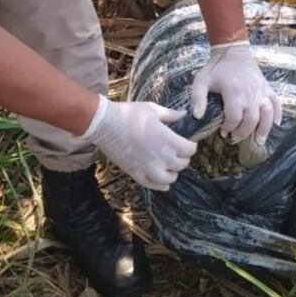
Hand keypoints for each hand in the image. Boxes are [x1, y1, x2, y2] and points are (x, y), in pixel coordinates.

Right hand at [80, 96, 196, 190]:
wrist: (105, 124)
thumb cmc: (129, 114)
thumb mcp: (153, 110)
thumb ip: (171, 115)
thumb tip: (184, 114)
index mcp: (169, 140)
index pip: (190, 150)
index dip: (190, 146)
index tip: (186, 142)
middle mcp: (162, 157)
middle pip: (182, 164)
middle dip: (182, 157)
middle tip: (177, 151)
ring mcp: (149, 168)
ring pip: (171, 178)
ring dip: (173, 172)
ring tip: (169, 165)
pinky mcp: (137, 174)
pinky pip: (155, 186)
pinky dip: (162, 185)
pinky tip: (163, 180)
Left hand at [190, 41, 281, 143]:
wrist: (233, 51)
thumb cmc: (216, 68)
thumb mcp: (201, 81)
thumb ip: (197, 98)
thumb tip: (197, 117)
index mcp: (233, 92)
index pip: (234, 118)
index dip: (229, 128)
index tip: (223, 131)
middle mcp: (250, 93)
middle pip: (251, 120)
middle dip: (243, 133)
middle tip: (235, 138)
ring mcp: (261, 91)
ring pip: (267, 115)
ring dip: (263, 130)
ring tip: (258, 140)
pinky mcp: (268, 88)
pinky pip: (277, 104)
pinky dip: (278, 116)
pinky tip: (275, 125)